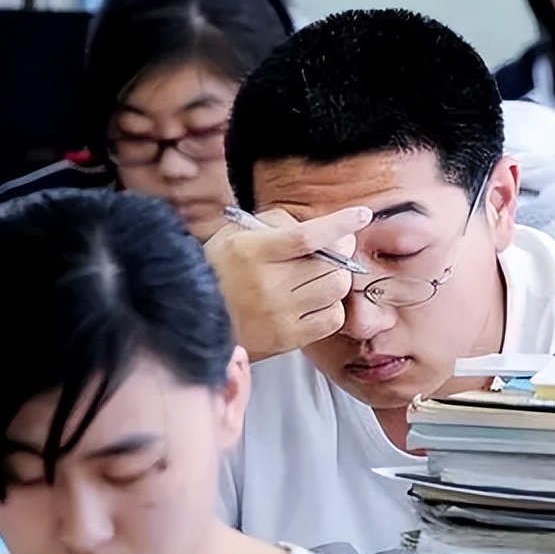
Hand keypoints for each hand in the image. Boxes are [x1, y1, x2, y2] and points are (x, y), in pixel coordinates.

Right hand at [204, 206, 371, 361]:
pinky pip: (332, 319)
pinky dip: (331, 306)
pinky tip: (315, 301)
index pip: (307, 236)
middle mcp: (267, 284)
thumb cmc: (218, 270)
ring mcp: (279, 314)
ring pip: (335, 290)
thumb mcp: (237, 233)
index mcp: (253, 251)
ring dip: (335, 278)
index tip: (362, 214)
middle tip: (335, 248)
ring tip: (319, 275)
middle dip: (340, 252)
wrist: (192, 317)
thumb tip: (321, 228)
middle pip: (331, 265)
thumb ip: (277, 224)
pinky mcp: (287, 339)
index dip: (340, 224)